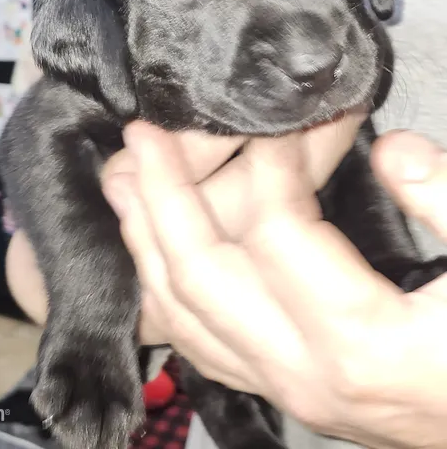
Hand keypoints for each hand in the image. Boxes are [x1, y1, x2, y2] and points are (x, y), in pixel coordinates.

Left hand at [101, 125, 446, 448]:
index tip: (278, 123)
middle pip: (200, 275)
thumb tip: (391, 150)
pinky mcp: (287, 389)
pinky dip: (166, 292)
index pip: (276, 232)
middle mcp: (306, 376)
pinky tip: (152, 254)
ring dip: (147, 242)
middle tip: (143, 137)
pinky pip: (201, 341)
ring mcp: (289, 390)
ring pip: (184, 316)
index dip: (271, 164)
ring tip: (123, 183)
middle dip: (163, 196)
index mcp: (362, 344)